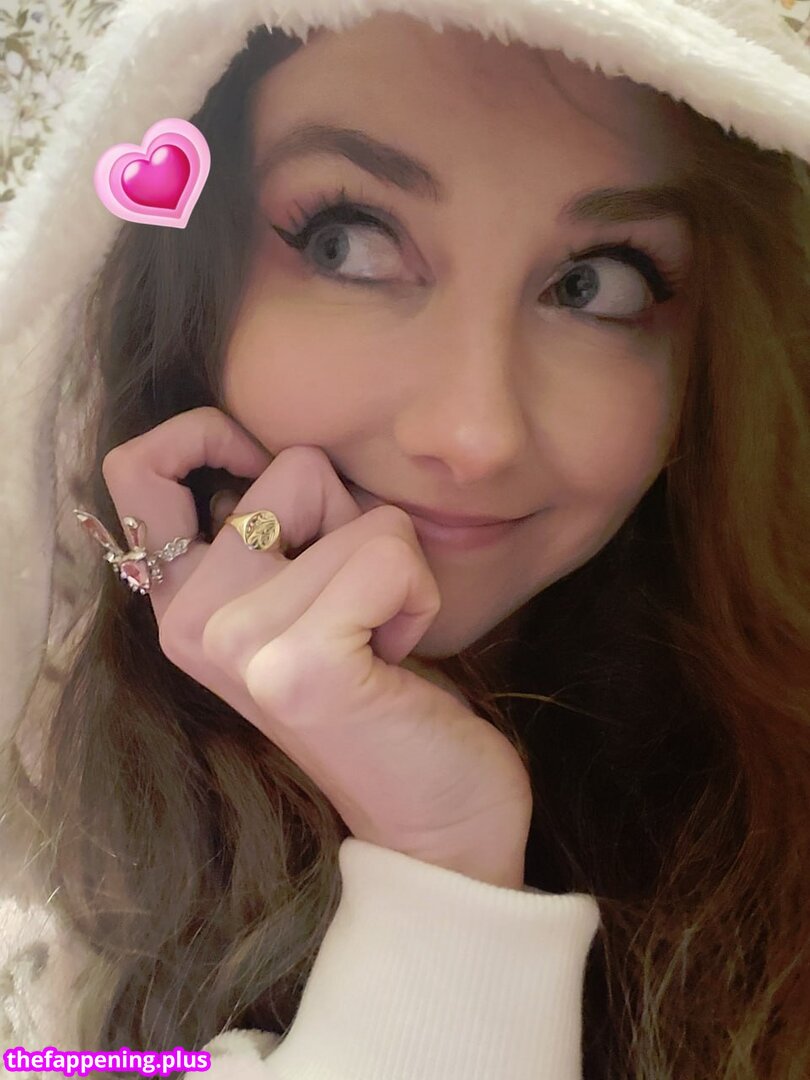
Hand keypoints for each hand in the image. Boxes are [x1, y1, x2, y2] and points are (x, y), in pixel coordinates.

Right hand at [100, 407, 532, 887]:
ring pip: (355, 508)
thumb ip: (268, 532)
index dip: (207, 436)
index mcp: (182, 605)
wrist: (432, 821)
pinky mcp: (301, 666)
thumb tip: (269, 450)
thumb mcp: (303, 601)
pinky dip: (418, 594)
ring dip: (394, 564)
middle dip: (352, 519)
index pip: (136, 469)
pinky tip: (398, 657)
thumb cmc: (381, 695)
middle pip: (292, 466)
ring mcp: (237, 645)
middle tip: (356, 606)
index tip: (267, 475)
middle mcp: (190, 623)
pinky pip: (388, 550)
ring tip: (377, 638)